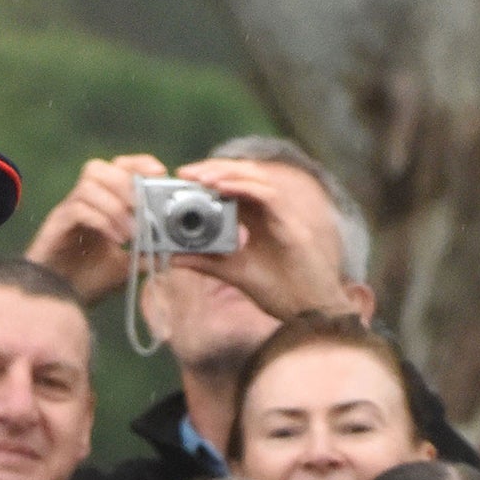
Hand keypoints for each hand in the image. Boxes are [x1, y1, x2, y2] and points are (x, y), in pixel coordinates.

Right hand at [24, 154, 167, 304]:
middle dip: (125, 181)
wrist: (56, 303)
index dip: (137, 163)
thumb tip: (177, 252)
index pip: (116, 167)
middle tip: (143, 207)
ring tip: (131, 232)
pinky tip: (116, 239)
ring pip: (88, 185)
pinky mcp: (55, 227)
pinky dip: (103, 220)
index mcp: (98, 204)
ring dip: (115, 205)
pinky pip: (78, 209)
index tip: (159, 173)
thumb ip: (146, 255)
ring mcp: (66, 213)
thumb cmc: (85, 282)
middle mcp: (80, 202)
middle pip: (98, 168)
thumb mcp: (125, 267)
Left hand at [172, 158, 364, 320]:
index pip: (235, 185)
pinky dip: (245, 188)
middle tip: (186, 172)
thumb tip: (172, 256)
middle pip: (245, 175)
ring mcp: (284, 214)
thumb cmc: (278, 291)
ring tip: (200, 176)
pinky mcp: (292, 224)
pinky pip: (269, 196)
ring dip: (227, 173)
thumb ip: (205, 261)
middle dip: (214, 169)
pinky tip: (223, 188)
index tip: (184, 178)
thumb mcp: (232, 272)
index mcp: (259, 217)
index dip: (212, 176)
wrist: (307, 311)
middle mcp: (273, 210)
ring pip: (257, 179)